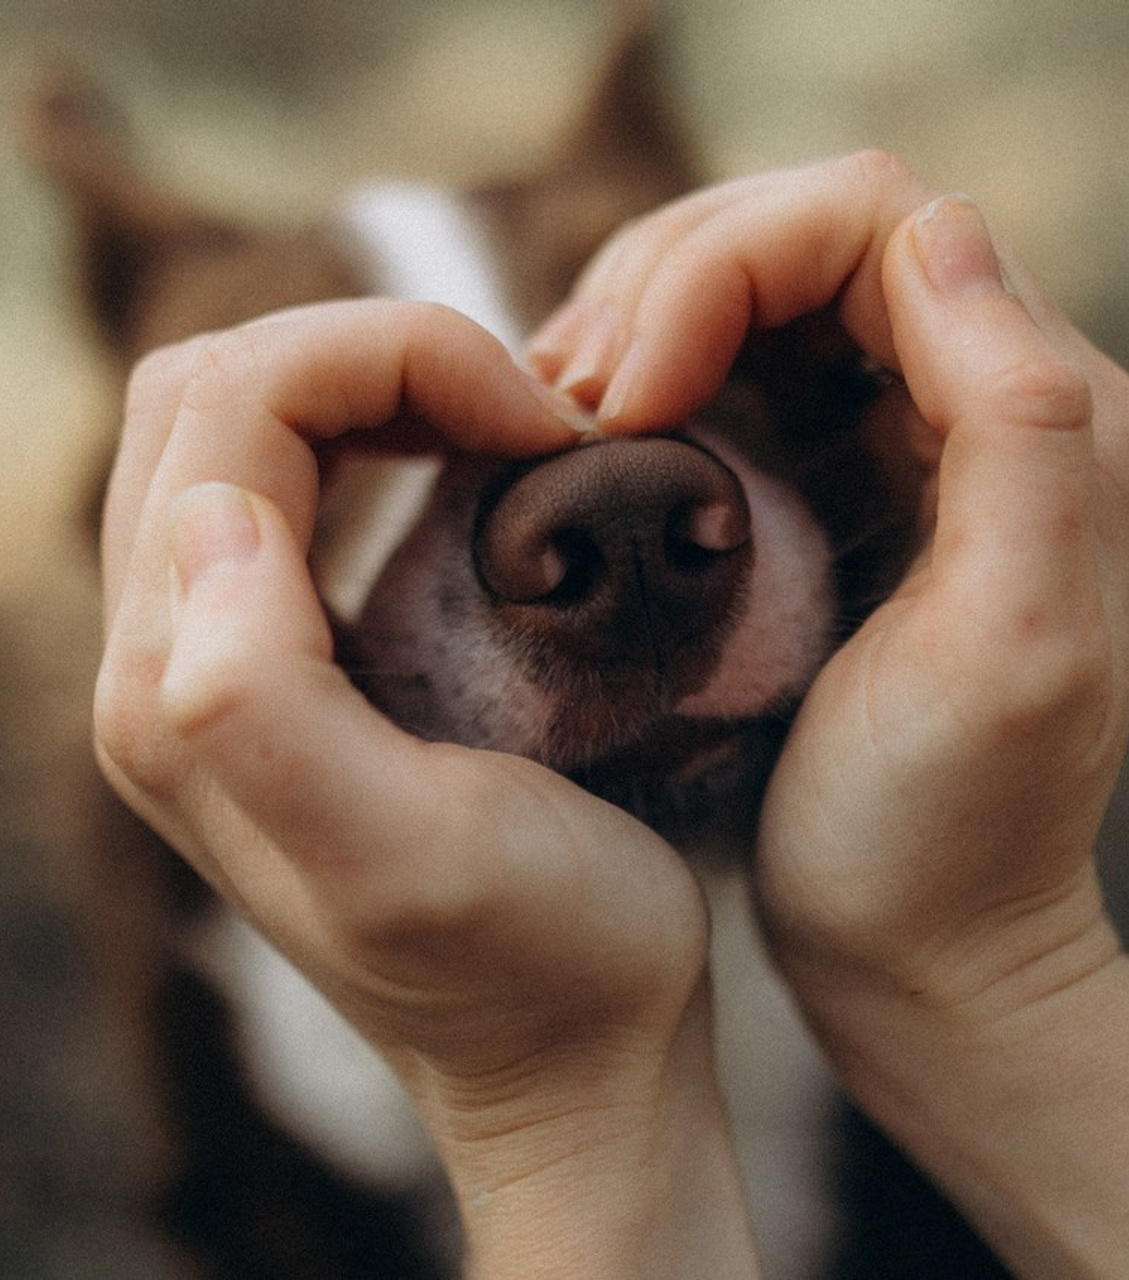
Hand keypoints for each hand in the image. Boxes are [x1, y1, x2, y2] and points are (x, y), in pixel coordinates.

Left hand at [94, 299, 759, 1277]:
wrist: (572, 1056)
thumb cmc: (534, 960)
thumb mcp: (403, 851)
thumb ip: (254, 694)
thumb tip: (216, 514)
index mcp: (181, 690)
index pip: (230, 407)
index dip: (387, 364)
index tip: (536, 426)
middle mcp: (169, 666)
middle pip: (212, 393)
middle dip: (371, 355)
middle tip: (518, 412)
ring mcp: (222, 664)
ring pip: (239, 426)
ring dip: (368, 385)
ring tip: (493, 424)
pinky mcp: (289, 667)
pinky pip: (282, 485)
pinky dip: (369, 433)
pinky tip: (451, 465)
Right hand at [539, 158, 1128, 1279]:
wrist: (923, 948)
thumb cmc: (946, 830)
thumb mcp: (1010, 646)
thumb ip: (1021, 424)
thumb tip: (939, 233)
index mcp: (1042, 413)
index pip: (872, 224)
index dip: (727, 264)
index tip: (631, 392)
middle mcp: (981, 401)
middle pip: (803, 238)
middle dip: (668, 282)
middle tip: (572, 396)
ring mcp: (901, 442)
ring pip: (756, 293)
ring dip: (645, 319)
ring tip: (561, 408)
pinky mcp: (835, 491)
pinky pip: (735, 372)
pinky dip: (652, 375)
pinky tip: (589, 433)